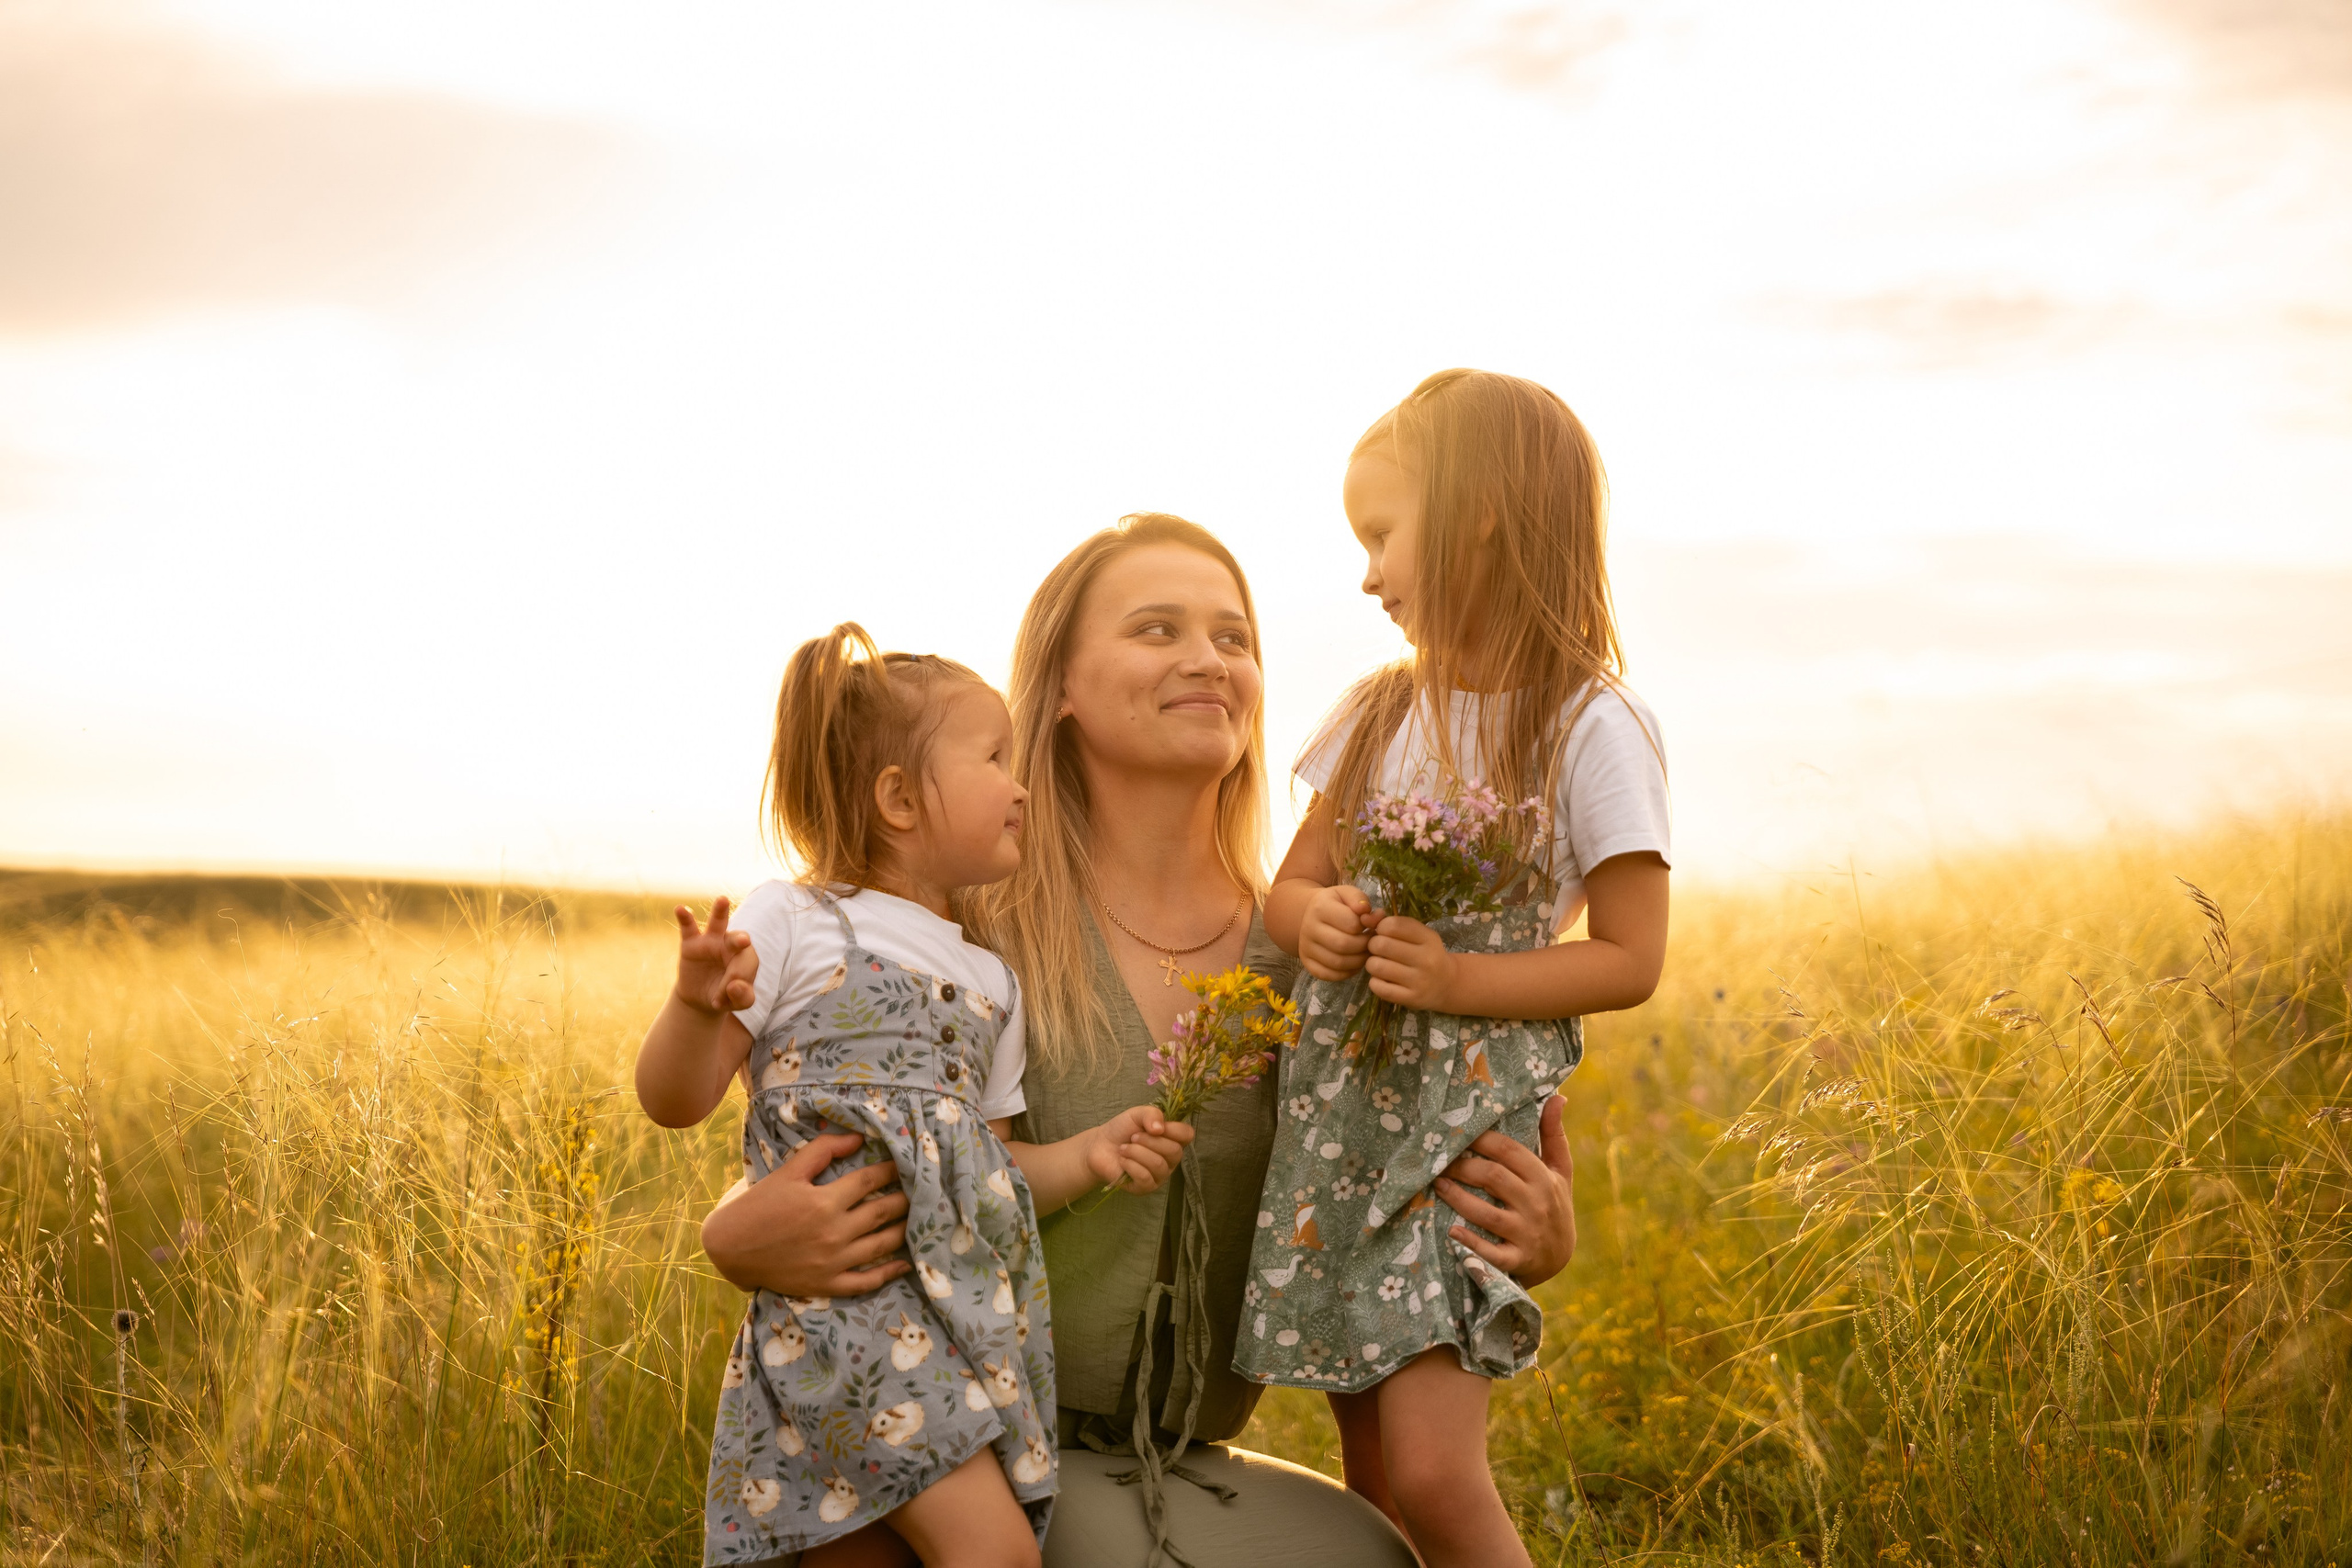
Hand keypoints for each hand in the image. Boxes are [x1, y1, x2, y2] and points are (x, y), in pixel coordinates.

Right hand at [674, 896, 757, 1016]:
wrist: (702, 998)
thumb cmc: (725, 996)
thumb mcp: (736, 1002)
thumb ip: (742, 998)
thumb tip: (734, 986)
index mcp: (746, 958)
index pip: (746, 965)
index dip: (737, 981)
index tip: (725, 996)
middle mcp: (731, 946)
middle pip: (738, 940)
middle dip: (740, 941)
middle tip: (744, 942)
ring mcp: (711, 941)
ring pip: (718, 923)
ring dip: (720, 911)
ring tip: (722, 900)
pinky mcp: (691, 943)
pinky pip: (688, 928)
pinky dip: (684, 917)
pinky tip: (680, 909)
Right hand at [701, 1132, 910, 1296]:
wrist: (731, 1248)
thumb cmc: (758, 1205)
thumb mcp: (787, 1172)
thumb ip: (823, 1152)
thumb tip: (857, 1138)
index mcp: (825, 1201)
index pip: (870, 1180)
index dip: (891, 1169)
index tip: (905, 1163)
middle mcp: (834, 1232)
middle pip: (883, 1212)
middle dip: (906, 1199)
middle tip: (923, 1190)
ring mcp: (833, 1261)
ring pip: (881, 1245)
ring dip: (905, 1230)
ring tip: (921, 1219)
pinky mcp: (828, 1284)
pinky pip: (867, 1281)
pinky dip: (889, 1273)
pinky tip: (906, 1262)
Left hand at [1085, 1106, 1195, 1194]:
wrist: (1100, 1146)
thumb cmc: (1122, 1130)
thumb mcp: (1137, 1114)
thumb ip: (1151, 1114)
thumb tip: (1160, 1129)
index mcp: (1172, 1139)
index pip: (1187, 1135)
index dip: (1173, 1129)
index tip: (1153, 1127)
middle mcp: (1170, 1159)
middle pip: (1174, 1151)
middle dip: (1149, 1141)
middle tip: (1133, 1137)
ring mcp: (1160, 1175)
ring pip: (1158, 1164)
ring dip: (1136, 1152)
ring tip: (1124, 1149)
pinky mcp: (1146, 1188)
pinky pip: (1145, 1177)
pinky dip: (1130, 1165)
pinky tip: (1123, 1161)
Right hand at [1299, 884, 1377, 980]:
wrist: (1312, 914)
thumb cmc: (1336, 904)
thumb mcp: (1347, 894)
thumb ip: (1361, 900)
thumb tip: (1373, 916)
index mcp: (1320, 907)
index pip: (1351, 923)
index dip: (1367, 927)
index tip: (1371, 926)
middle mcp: (1309, 928)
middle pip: (1344, 945)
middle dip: (1365, 946)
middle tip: (1372, 942)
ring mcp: (1305, 947)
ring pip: (1338, 963)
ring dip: (1359, 961)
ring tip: (1366, 952)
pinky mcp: (1307, 962)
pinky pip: (1329, 975)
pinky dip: (1347, 973)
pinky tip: (1355, 962)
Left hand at [1363, 914, 1457, 1009]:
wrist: (1447, 984)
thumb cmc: (1426, 954)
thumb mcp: (1417, 934)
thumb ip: (1392, 923)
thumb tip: (1365, 918)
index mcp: (1429, 939)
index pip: (1393, 925)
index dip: (1381, 927)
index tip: (1384, 933)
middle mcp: (1426, 960)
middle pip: (1381, 945)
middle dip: (1373, 945)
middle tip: (1378, 950)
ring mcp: (1419, 981)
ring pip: (1376, 966)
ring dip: (1372, 964)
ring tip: (1380, 965)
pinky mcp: (1411, 999)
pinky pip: (1378, 987)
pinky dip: (1375, 982)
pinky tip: (1383, 980)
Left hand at [1435, 1095, 1576, 1286]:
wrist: (1561, 1257)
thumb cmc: (1554, 1204)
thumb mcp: (1559, 1171)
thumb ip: (1553, 1135)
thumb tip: (1557, 1096)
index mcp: (1543, 1178)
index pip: (1509, 1151)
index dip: (1480, 1138)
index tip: (1457, 1131)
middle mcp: (1536, 1204)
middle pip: (1493, 1177)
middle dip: (1462, 1166)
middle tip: (1438, 1160)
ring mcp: (1526, 1234)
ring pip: (1486, 1213)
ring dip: (1457, 1198)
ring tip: (1437, 1185)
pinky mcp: (1518, 1260)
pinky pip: (1492, 1253)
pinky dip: (1471, 1244)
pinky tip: (1451, 1231)